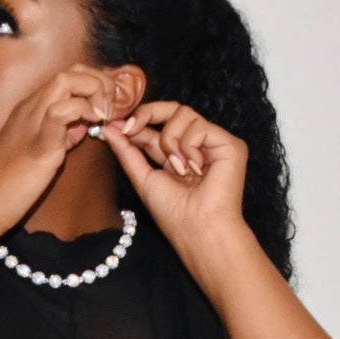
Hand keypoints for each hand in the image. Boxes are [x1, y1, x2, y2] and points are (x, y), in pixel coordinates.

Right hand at [0, 64, 119, 234]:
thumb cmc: (10, 184)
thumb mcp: (42, 151)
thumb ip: (63, 134)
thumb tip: (84, 124)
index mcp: (30, 109)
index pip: (68, 77)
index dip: (94, 84)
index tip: (108, 105)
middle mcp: (30, 108)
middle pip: (71, 71)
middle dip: (100, 81)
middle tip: (113, 107)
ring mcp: (32, 122)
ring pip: (66, 80)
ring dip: (95, 91)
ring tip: (105, 114)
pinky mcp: (38, 143)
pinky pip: (62, 111)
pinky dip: (83, 111)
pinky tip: (93, 126)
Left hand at [99, 100, 250, 267]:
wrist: (197, 229)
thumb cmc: (174, 214)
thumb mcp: (142, 178)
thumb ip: (127, 151)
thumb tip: (108, 127)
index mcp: (178, 155)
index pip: (157, 127)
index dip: (137, 122)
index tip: (116, 125)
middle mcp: (198, 146)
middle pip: (173, 109)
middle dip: (148, 114)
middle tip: (131, 126)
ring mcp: (215, 144)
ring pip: (184, 113)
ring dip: (170, 141)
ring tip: (178, 169)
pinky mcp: (231, 145)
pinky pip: (200, 126)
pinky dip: (189, 146)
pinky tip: (195, 169)